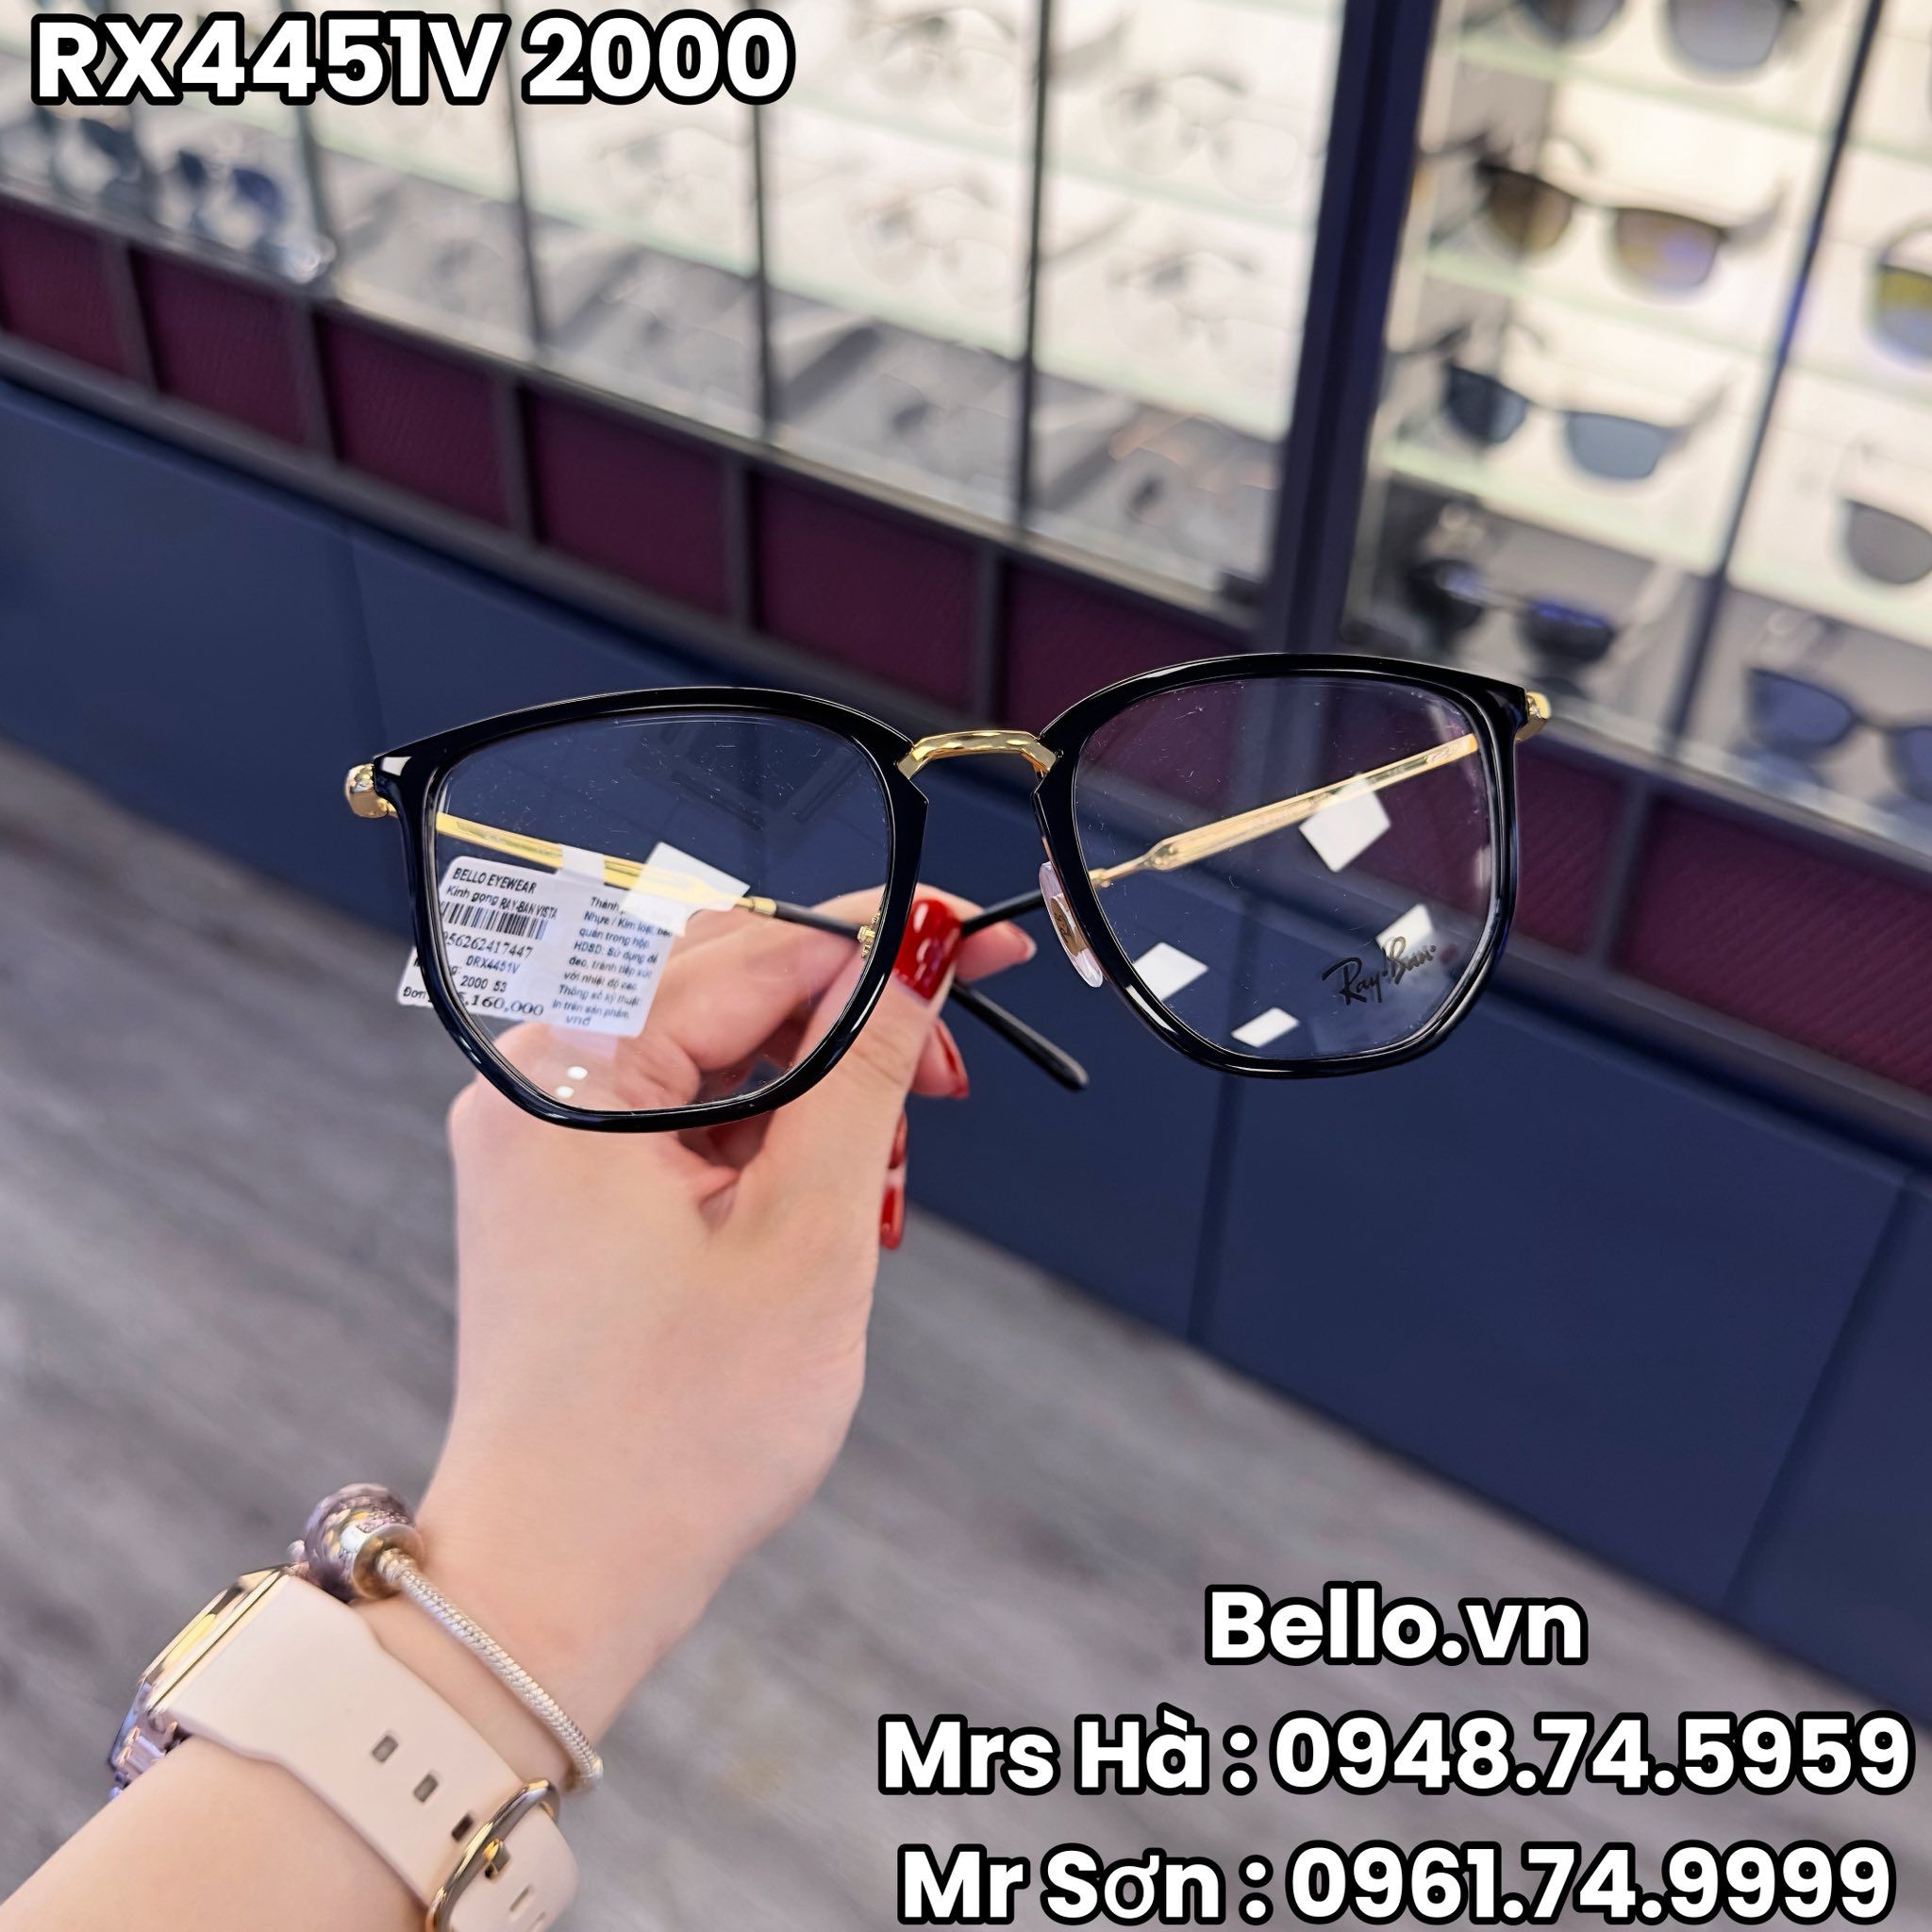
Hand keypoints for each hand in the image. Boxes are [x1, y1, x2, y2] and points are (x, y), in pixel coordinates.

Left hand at [363, 891, 1031, 1776]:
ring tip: (893, 1157)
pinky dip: (767, 1136)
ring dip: (815, 1083)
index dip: (877, 938)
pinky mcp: (565, 1191)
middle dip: (850, 1014)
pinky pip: (681, 1113)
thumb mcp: (806, 1235)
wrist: (560, 1582)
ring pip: (710, 1050)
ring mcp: (544, 1140)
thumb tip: (919, 952)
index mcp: (572, 1072)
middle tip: (952, 1062)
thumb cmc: (674, 1434)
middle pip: (721, 984)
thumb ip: (863, 1072)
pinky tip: (832, 1188)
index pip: (748, 951)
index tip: (980, 935)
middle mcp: (537, 1084)